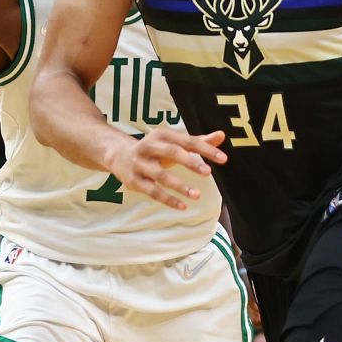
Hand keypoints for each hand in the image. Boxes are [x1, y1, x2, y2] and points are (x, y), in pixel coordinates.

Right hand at [106, 128, 226, 210]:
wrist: (118, 155)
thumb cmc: (154, 149)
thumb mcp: (173, 143)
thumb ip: (197, 141)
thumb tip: (222, 136)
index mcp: (162, 135)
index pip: (187, 141)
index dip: (206, 149)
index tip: (223, 159)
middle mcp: (149, 147)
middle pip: (171, 152)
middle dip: (190, 162)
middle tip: (208, 172)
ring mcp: (140, 164)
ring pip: (160, 176)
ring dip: (179, 186)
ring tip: (197, 195)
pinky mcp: (134, 180)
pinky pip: (152, 191)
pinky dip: (168, 199)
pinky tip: (183, 206)